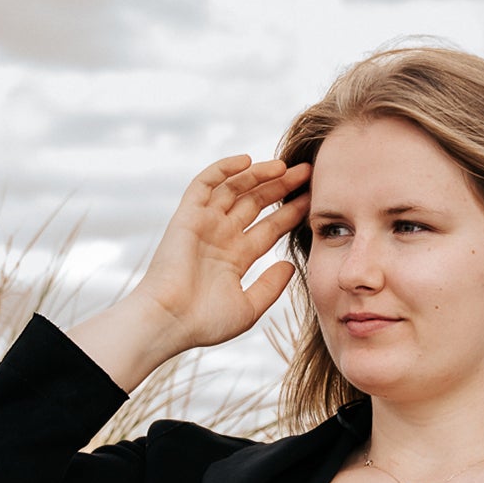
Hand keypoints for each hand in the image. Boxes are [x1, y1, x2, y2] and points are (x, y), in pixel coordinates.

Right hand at [126, 155, 311, 351]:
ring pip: (235, 188)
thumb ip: (270, 286)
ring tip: (286, 166)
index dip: (292, 211)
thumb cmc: (204, 322)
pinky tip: (248, 160)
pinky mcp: (187, 216)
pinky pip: (205, 183)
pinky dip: (224, 169)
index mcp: (235, 257)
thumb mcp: (248, 307)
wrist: (168, 321)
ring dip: (259, 174)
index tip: (315, 199)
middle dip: (281, 187)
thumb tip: (290, 265)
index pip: (270, 227)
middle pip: (256, 203)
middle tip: (308, 172)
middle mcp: (220, 236)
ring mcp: (204, 224)